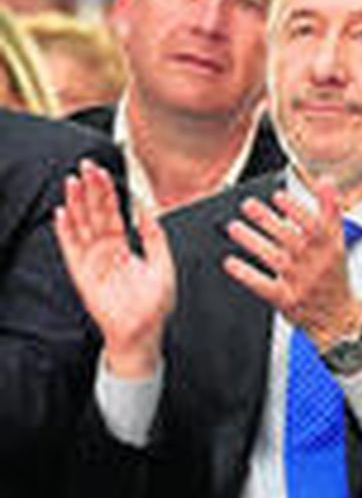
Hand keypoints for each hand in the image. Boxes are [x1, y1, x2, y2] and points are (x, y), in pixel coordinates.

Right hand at [54, 159, 174, 376]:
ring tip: (72, 182)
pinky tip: (62, 213)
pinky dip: (66, 232)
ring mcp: (92, 261)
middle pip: (95, 214)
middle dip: (90, 189)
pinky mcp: (82, 275)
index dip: (108, 191)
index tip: (103, 170)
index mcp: (123, 246)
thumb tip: (148, 210)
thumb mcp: (162, 264)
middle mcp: (104, 251)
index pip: (113, 212)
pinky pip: (72, 249)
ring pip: (82, 226)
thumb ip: (154, 236)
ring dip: (76, 204)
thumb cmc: (153, 303)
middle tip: (86, 166)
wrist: (144, 331)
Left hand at [222, 180, 361, 350]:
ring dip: (253, 242)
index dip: (296, 210)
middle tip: (248, 205)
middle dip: (268, 221)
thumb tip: (326, 181)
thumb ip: (331, 211)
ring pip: (275, 259)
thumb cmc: (333, 275)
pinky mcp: (287, 300)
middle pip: (290, 240)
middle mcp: (316, 265)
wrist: (339, 317)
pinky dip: (247, 275)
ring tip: (234, 227)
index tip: (278, 196)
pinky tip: (231, 263)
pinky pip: (265, 286)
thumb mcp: (339, 242)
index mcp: (330, 248)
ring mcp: (302, 283)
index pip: (315, 226)